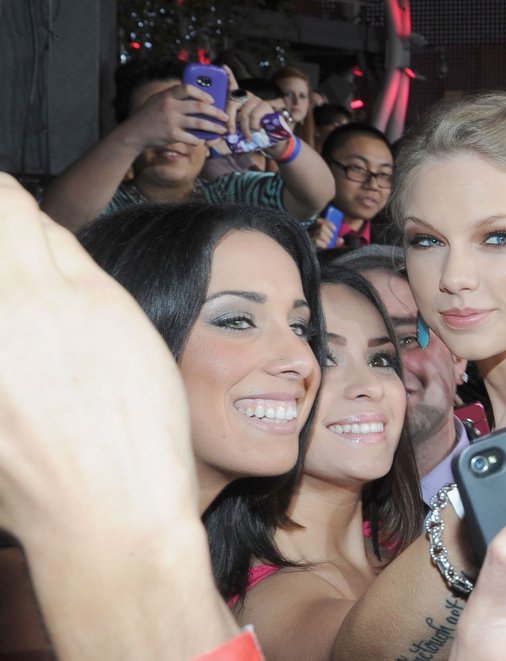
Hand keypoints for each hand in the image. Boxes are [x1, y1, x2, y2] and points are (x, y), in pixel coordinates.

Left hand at [0, 174, 195, 544]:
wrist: (107, 514)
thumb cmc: (131, 426)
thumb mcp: (120, 325)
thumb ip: (69, 259)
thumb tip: (31, 222)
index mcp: (31, 295)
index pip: (5, 205)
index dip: (16, 207)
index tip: (21, 218)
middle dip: (8, 254)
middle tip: (30, 288)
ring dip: (9, 309)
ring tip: (30, 343)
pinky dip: (4, 353)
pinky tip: (20, 377)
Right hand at [125, 83, 228, 149]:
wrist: (136, 132)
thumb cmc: (149, 115)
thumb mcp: (158, 99)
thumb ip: (174, 96)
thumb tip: (196, 95)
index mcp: (167, 95)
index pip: (187, 88)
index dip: (202, 93)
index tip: (212, 99)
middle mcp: (170, 107)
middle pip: (198, 107)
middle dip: (215, 112)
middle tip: (225, 116)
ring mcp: (172, 121)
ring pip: (199, 123)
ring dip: (214, 127)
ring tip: (222, 129)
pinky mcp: (172, 135)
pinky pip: (192, 138)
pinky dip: (199, 140)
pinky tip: (203, 140)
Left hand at [222, 66, 276, 139]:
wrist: (272, 142)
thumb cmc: (252, 136)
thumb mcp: (235, 137)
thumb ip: (222, 138)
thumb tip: (207, 144)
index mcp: (239, 101)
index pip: (232, 86)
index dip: (228, 76)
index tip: (223, 67)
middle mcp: (247, 97)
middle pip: (232, 102)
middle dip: (230, 119)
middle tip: (229, 132)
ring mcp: (257, 100)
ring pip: (244, 112)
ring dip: (244, 128)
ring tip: (246, 137)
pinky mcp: (266, 106)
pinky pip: (255, 115)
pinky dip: (253, 126)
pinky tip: (256, 131)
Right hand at [311, 218, 342, 249]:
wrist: (309, 251)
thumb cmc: (320, 244)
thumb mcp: (327, 240)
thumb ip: (335, 240)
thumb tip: (341, 240)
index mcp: (314, 225)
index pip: (321, 220)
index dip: (329, 224)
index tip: (335, 229)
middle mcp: (310, 229)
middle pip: (322, 227)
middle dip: (329, 234)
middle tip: (331, 239)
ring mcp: (309, 235)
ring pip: (321, 234)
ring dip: (327, 239)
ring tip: (328, 243)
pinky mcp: (309, 242)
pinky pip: (317, 241)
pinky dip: (323, 244)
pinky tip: (324, 246)